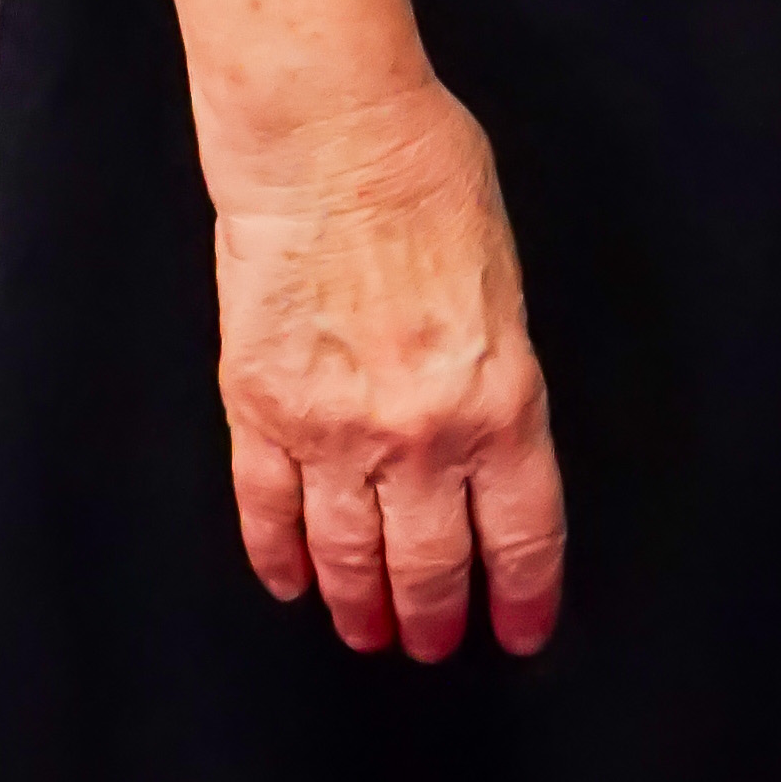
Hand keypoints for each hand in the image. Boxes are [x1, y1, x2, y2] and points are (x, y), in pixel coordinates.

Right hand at [209, 84, 566, 663]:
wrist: (329, 138)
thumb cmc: (427, 179)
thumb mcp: (504, 288)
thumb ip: (496, 376)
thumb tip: (486, 433)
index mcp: (500, 403)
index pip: (521, 536)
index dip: (521, 598)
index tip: (517, 632)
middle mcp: (420, 437)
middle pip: (430, 565)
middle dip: (433, 617)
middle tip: (431, 643)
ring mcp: (332, 431)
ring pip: (347, 554)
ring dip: (359, 604)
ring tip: (365, 631)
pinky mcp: (259, 409)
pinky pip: (267, 509)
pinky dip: (277, 556)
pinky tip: (291, 580)